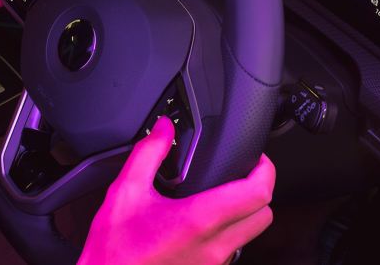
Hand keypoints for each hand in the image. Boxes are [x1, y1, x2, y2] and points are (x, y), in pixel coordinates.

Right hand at [79, 117, 274, 264]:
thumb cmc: (114, 251)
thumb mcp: (125, 193)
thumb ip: (148, 154)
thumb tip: (164, 128)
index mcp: (199, 221)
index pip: (258, 193)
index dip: (265, 169)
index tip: (257, 159)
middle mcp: (214, 247)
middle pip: (264, 215)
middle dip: (259, 190)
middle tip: (242, 174)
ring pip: (251, 235)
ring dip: (245, 214)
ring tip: (222, 196)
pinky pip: (233, 250)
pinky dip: (229, 233)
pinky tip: (204, 223)